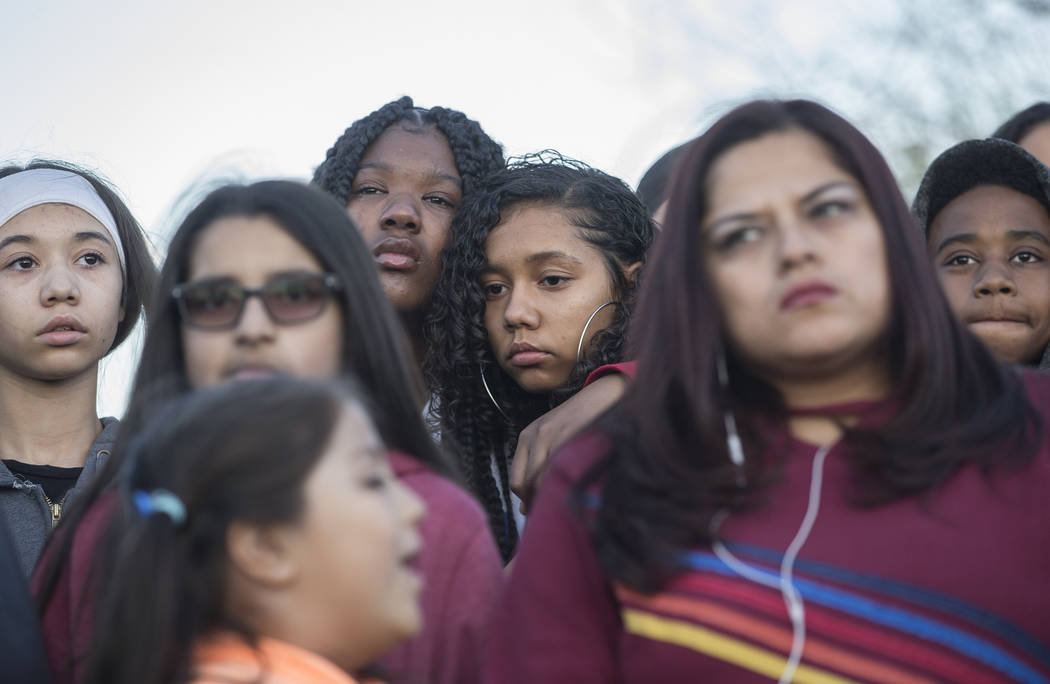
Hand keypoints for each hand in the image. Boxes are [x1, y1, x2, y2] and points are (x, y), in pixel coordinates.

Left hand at [510, 372, 627, 513]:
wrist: (601, 397)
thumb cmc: (577, 423)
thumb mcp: (551, 438)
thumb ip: (537, 467)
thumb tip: (525, 509)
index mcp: (526, 437)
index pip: (516, 481)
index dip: (527, 500)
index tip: (541, 510)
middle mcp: (534, 436)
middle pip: (527, 484)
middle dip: (538, 503)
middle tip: (556, 513)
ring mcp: (551, 436)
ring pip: (542, 481)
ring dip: (552, 498)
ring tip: (567, 505)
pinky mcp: (569, 436)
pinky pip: (561, 471)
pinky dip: (566, 486)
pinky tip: (577, 490)